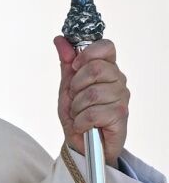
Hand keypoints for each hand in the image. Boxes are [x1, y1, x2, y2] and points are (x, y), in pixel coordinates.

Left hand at [54, 36, 129, 165]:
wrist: (82, 143)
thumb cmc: (78, 114)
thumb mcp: (67, 86)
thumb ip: (66, 62)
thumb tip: (60, 40)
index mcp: (107, 69)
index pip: (106, 47)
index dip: (87, 53)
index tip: (74, 67)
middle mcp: (118, 81)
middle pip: (95, 68)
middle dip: (76, 86)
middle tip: (75, 98)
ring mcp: (122, 98)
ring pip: (92, 93)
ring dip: (76, 107)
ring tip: (79, 114)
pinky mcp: (121, 116)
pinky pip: (93, 113)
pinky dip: (81, 121)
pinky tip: (83, 125)